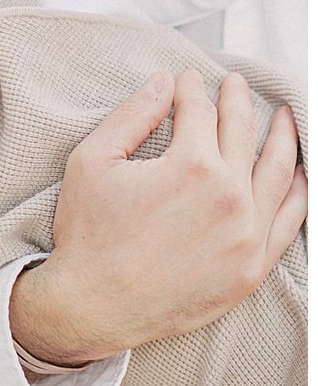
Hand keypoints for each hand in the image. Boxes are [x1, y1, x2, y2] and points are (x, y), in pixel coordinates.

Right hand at [9, 68, 304, 363]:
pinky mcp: (252, 268)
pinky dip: (299, 193)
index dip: (191, 90)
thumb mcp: (92, 161)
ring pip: (278, 173)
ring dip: (283, 138)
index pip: (200, 112)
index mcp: (192, 167)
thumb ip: (132, 116)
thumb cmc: (89, 235)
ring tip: (285, 118)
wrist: (93, 305)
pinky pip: (288, 222)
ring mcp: (247, 236)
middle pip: (243, 133)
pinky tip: (298, 175)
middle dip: (238, 101)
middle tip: (236, 84)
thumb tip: (163, 83)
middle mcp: (229, 198)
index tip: (187, 80)